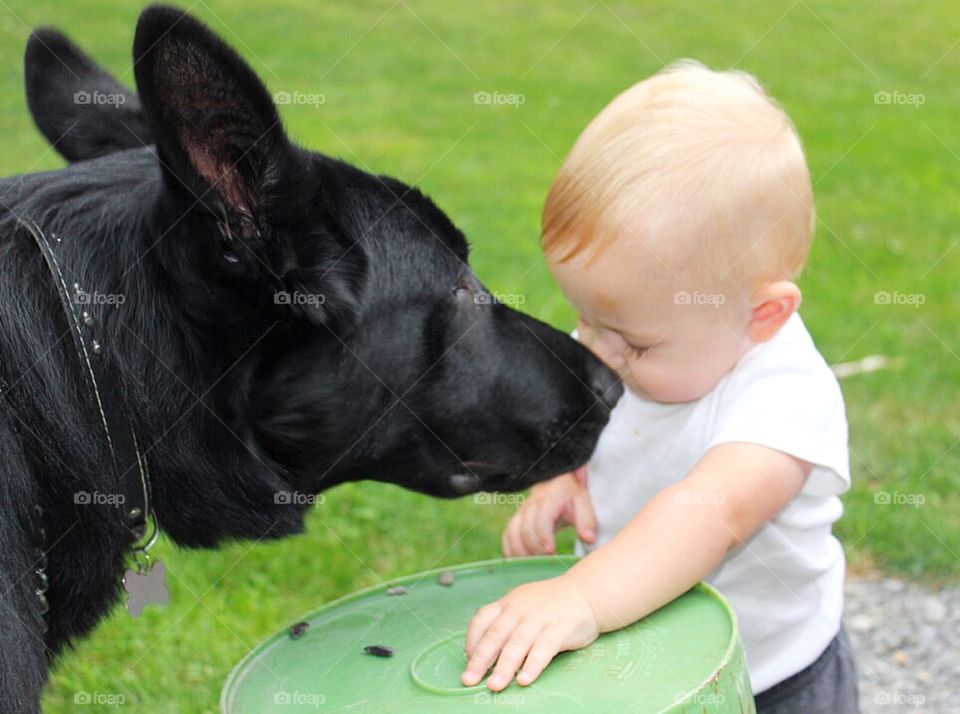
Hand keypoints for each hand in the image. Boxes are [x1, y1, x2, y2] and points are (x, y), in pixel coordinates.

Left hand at [461, 575, 598, 690]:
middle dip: (480, 660)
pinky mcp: (559, 628)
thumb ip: (504, 624)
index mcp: (507, 604)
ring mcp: (539, 618)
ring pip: (517, 643)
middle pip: (495, 635)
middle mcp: (519, 610)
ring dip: (504, 666)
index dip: (472, 641)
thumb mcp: (521, 606)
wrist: (584, 592)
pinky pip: (543, 648)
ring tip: (494, 685)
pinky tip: (524, 679)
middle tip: (469, 680)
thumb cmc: (548, 605)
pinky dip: (532, 665)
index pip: (481, 620)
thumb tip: (481, 654)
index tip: (467, 660)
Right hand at [502, 467, 595, 555]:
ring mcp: (521, 512)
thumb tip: (588, 539)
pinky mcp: (515, 521)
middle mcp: (532, 504)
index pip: (541, 518)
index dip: (543, 537)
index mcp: (551, 498)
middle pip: (525, 528)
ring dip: (520, 552)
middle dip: (534, 548)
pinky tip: (521, 562)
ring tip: (534, 564)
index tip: (552, 552)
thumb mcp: (583, 504)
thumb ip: (587, 521)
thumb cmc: (572, 498)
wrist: (557, 483)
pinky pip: (506, 536)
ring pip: (512, 533)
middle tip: (547, 561)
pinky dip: (510, 550)